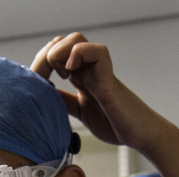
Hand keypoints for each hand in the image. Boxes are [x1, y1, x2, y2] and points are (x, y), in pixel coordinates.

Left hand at [30, 32, 161, 152]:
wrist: (140, 135)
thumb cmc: (115, 123)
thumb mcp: (81, 112)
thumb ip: (66, 102)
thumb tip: (45, 96)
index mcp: (80, 77)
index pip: (55, 54)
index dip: (41, 63)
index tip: (39, 83)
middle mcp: (88, 70)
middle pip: (63, 41)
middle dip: (48, 56)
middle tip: (51, 79)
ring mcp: (98, 72)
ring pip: (76, 40)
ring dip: (62, 53)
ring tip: (63, 75)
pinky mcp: (109, 80)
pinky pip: (98, 52)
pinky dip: (80, 54)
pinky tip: (73, 71)